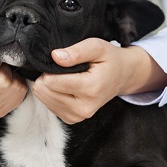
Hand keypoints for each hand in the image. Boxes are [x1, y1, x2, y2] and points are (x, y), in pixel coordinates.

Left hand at [32, 38, 166, 124]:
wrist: (122, 77)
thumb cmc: (109, 60)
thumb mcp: (97, 47)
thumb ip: (76, 51)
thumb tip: (55, 57)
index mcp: (90, 88)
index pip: (51, 82)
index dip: (49, 68)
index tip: (61, 63)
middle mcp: (84, 107)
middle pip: (44, 91)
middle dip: (47, 77)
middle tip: (63, 69)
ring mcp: (78, 116)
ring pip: (44, 100)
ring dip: (49, 87)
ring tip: (65, 78)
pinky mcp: (72, 119)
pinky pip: (49, 106)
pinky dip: (53, 95)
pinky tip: (65, 88)